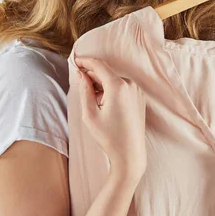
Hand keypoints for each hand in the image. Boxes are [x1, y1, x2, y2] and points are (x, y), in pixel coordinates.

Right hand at [75, 57, 146, 179]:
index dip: (85, 61)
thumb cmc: (109, 136)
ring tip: (92, 100)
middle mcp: (130, 84)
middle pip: (106, 72)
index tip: (75, 61)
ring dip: (101, 84)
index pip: (99, 65)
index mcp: (118, 86)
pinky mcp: (139, 98)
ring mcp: (137, 91)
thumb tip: (81, 74)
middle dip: (92, 75)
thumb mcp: (90, 114)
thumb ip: (85, 90)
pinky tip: (103, 104)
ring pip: (114, 80)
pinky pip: (122, 87)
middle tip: (79, 83)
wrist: (130, 154)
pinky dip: (110, 90)